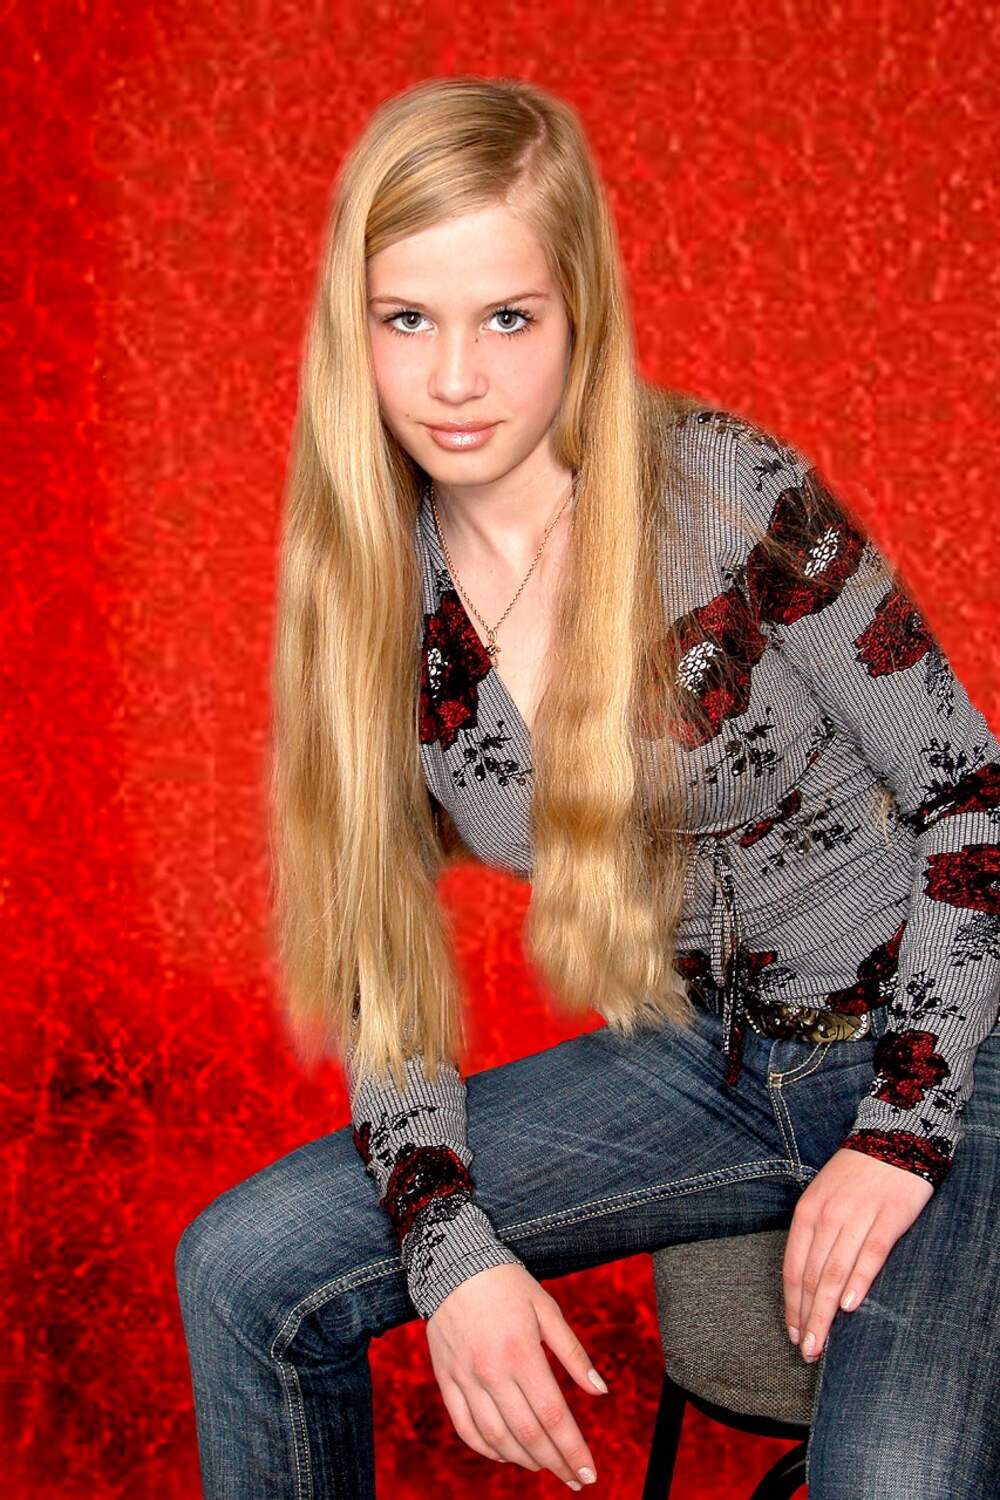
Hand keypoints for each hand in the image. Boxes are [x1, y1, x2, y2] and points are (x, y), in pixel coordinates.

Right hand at [426, 1263, 607, 1489]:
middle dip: (556, 1463)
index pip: (553, 1416)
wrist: (452, 1264)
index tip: (589, 1473)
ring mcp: (465, 1378)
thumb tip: (601, 1392)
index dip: (573, 1450)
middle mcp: (491, 1371)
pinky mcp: (446, 1380)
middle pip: (528, 1434)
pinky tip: (506, 1454)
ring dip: (524, 1459)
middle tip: (574, 1479)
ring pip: (496, 1437)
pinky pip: (465, 1428)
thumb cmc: (507, 1284)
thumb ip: (573, 1354)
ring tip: (545, 1466)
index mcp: (521, 1353)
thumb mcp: (547, 1309)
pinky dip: (486, 1449)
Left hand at [783, 1146, 933, 1361]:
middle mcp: (827, 1216)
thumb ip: (817, 1237)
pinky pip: (869, 1255)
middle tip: (806, 1350)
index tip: (792, 1332)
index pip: (794, 1268)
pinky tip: (851, 1307)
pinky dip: (858, 1281)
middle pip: (812, 1277)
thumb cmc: (855, 1175)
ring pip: (835, 1273)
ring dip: (826, 1313)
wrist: (894, 1139)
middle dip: (806, 1318)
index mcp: (807, 1212)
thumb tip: (810, 1284)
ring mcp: (856, 1217)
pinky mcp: (887, 1218)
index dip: (792, 1304)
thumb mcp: (824, 1199)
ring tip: (821, 1343)